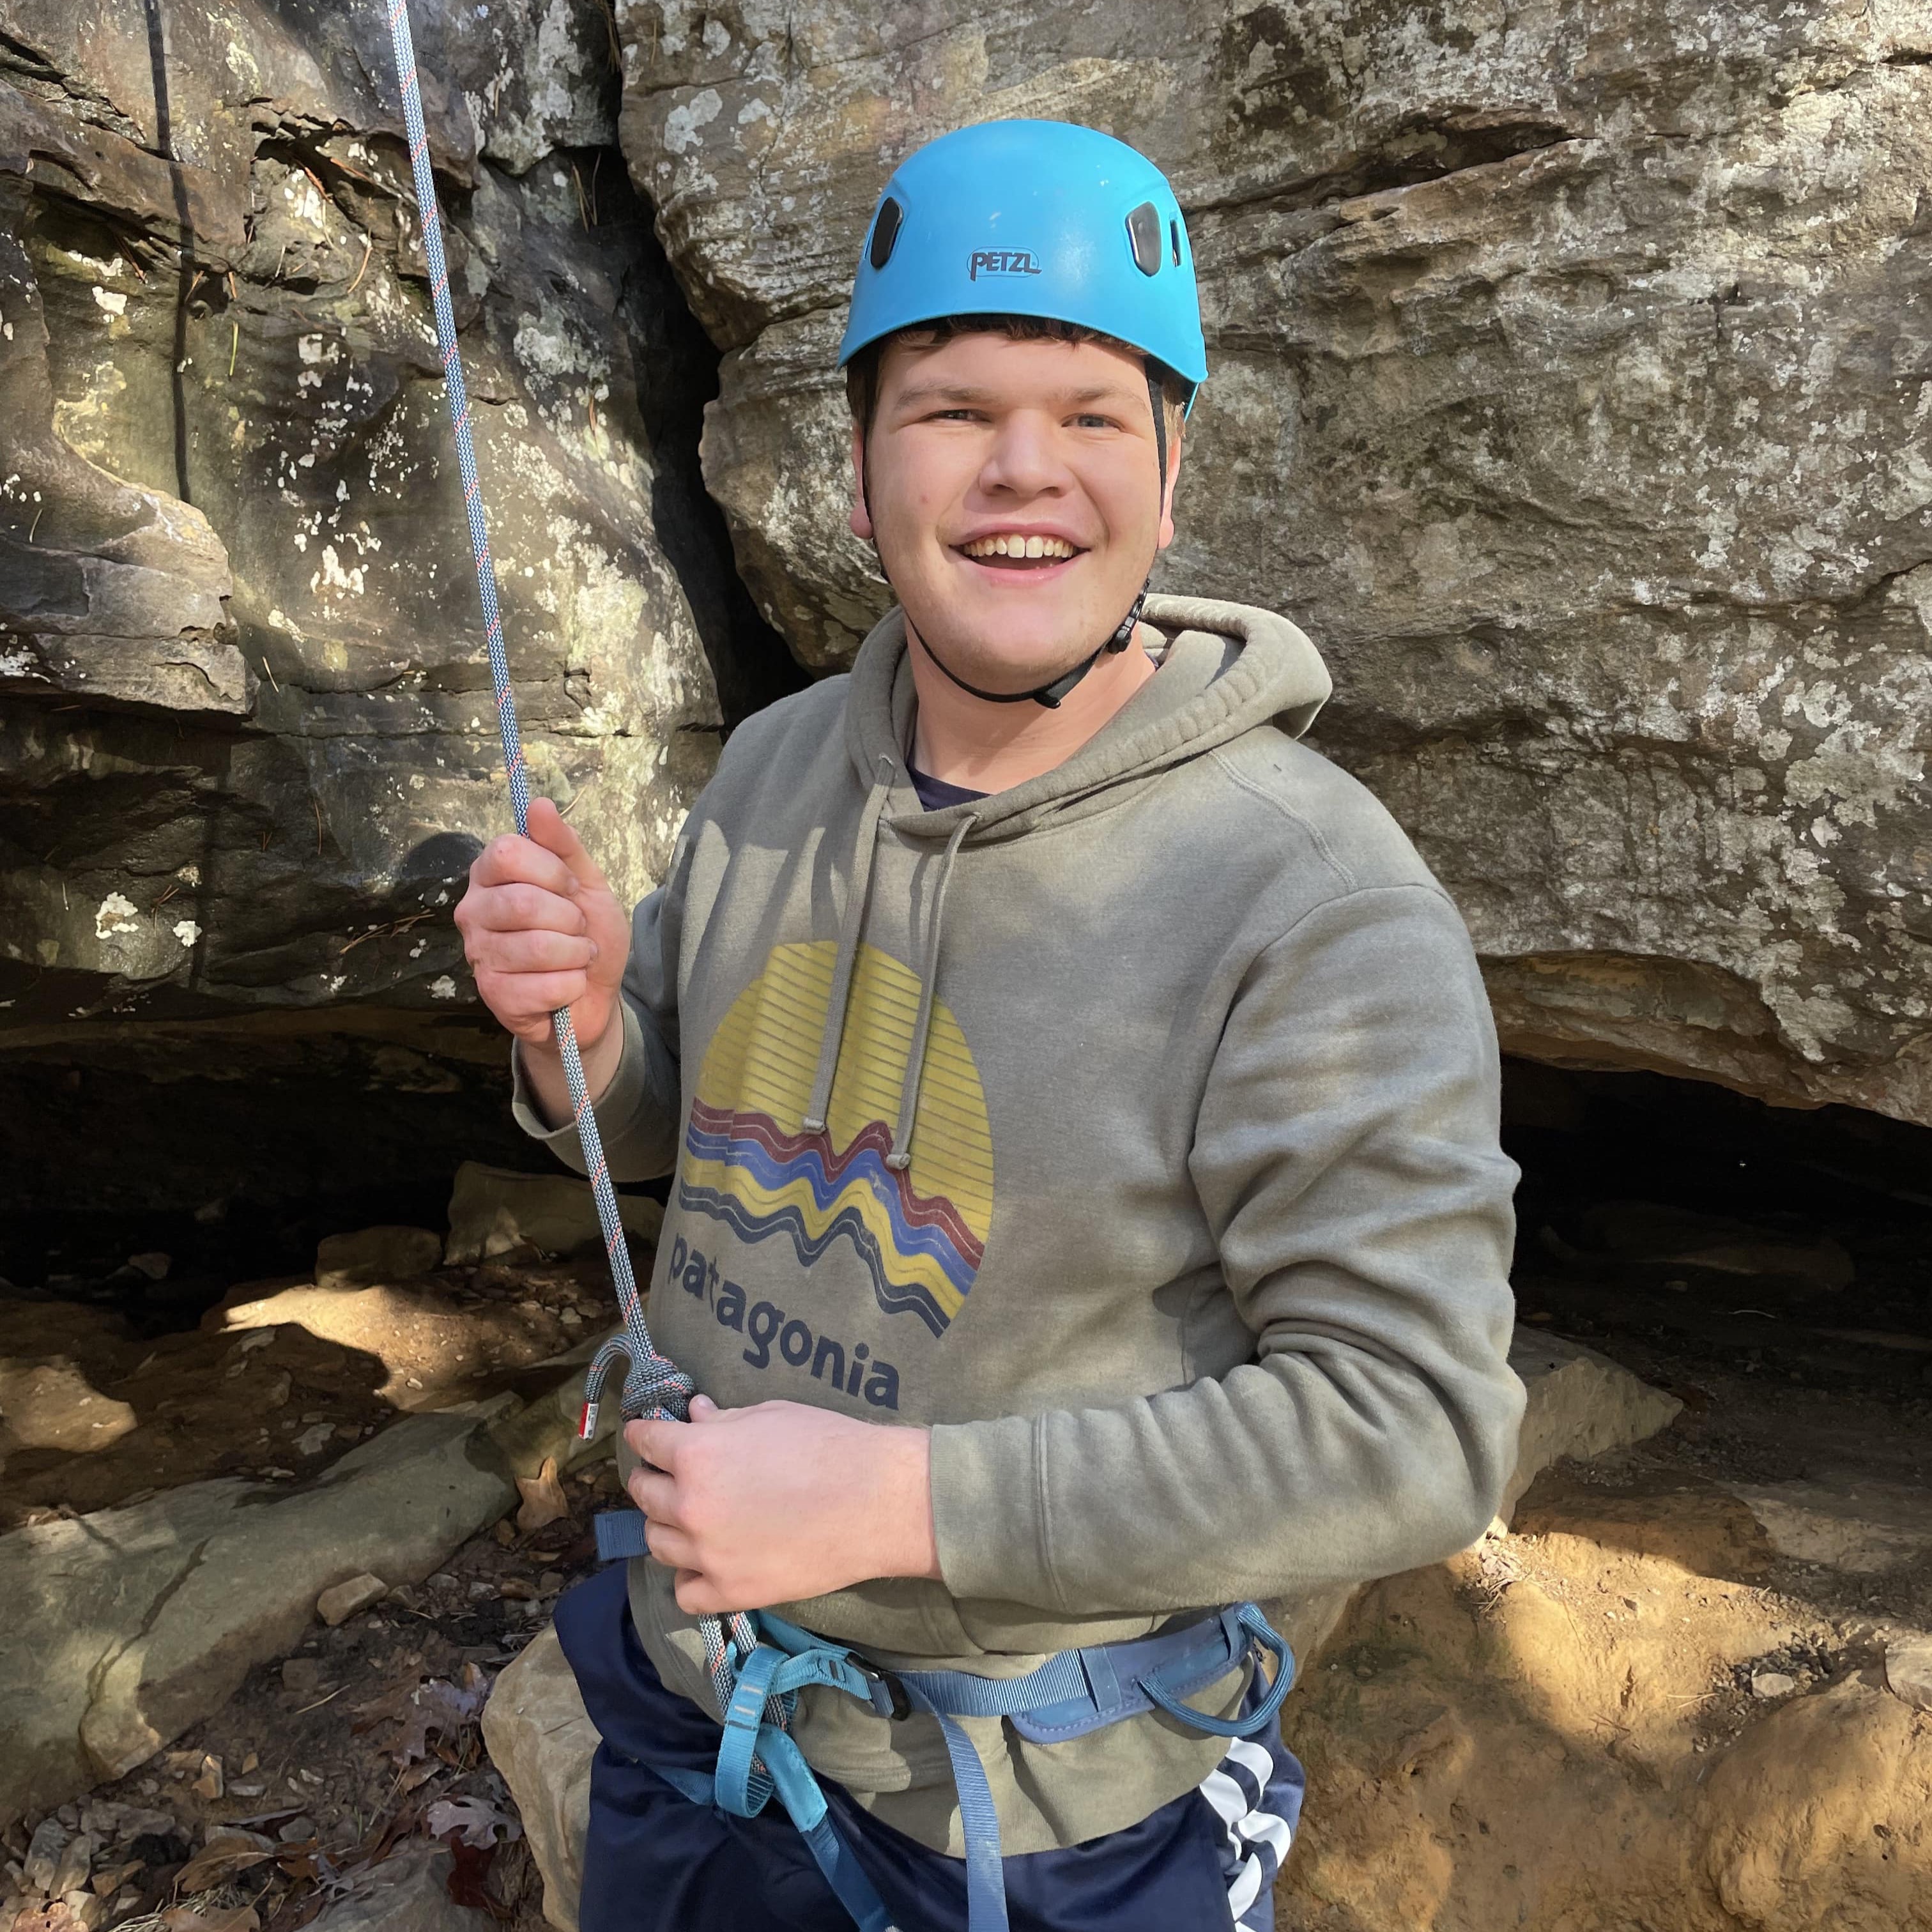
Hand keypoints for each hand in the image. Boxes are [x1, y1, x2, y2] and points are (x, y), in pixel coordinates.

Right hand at [454, 797, 629, 1049]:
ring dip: (575, 954)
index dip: (552, 870)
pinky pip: (544, 986)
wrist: (593, 995)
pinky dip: (572, 984)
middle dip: (569, 918)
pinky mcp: (492, 995)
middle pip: (523, 903)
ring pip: (538, 947)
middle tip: (576, 928)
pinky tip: (567, 984)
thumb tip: (538, 804)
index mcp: (490, 875)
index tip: (571, 886)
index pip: (507, 852)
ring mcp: (478, 954)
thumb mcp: (586, 883)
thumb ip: (563, 844)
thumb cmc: (584, 934)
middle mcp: (473, 911)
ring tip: (575, 956)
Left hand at [625, 1397, 938, 1614]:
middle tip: (672, 1474)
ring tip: (691, 1518)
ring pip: (657, 1543)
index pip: (645, 1442)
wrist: (874, 1501)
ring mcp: (705, 1555)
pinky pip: (684, 1592)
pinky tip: (708, 1562)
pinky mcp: (729, 1592)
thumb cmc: (828, 1445)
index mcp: (695, 1453)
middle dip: (652, 1478)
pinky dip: (690, 1576)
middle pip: (643, 1493)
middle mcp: (688, 1505)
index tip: (650, 1435)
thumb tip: (695, 1414)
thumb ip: (723, 1420)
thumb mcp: (770, 1416)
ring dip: (667, 1526)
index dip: (646, 1435)